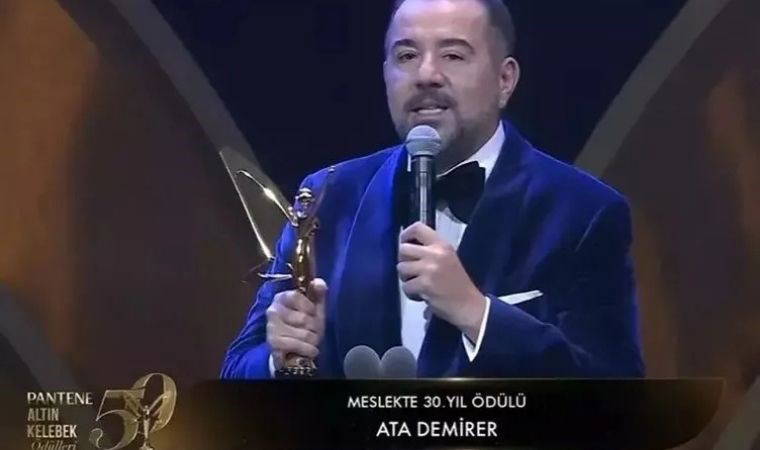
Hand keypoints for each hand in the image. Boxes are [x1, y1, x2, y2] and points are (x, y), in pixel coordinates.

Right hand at [266, 278, 327, 369]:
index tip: (313, 312)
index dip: (309, 306)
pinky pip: (298, 345)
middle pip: (303, 318)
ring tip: (311, 341)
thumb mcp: (314, 308)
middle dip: (315, 327)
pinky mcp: (273, 343)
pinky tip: (310, 350)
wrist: (291, 350)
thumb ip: (318, 293)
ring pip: (304, 333)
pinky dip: (309, 349)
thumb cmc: (304, 326)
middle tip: (314, 331)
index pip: (295, 296)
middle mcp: (272, 311)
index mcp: (281, 298)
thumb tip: (319, 282)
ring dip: (313, 340)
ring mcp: (271, 328)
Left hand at [397, 222, 485, 340]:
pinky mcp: (425, 285)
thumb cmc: (457, 283)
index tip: (404, 243)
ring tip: (419, 284)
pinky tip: (422, 295)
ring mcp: (429, 269)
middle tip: (412, 271)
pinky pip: (406, 286)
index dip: (406, 235)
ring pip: (401, 268)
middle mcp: (435, 253)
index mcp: (442, 245)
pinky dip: (411, 293)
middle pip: (403, 249)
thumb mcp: (447, 258)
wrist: (469, 305)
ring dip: (406, 278)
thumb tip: (405, 245)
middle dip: (404, 261)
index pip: (417, 228)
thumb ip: (430, 249)